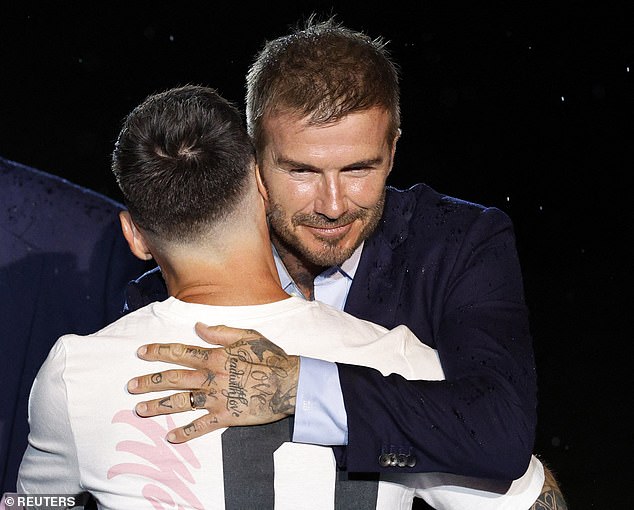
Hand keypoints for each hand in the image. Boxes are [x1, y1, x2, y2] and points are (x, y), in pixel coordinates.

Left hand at [127, 323, 298, 442]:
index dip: (159, 351)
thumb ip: (221, 331)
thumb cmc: (270, 357)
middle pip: (173, 378)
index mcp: (215, 356)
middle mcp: (211, 377)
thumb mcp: (248, 336)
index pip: (180, 352)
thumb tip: (198, 326)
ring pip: (181, 402)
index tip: (141, 352)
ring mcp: (217, 398)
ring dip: (158, 406)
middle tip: (130, 386)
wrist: (288, 383)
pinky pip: (201, 427)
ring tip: (140, 409)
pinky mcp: (226, 417)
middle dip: (149, 381)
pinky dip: (185, 433)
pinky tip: (170, 437)